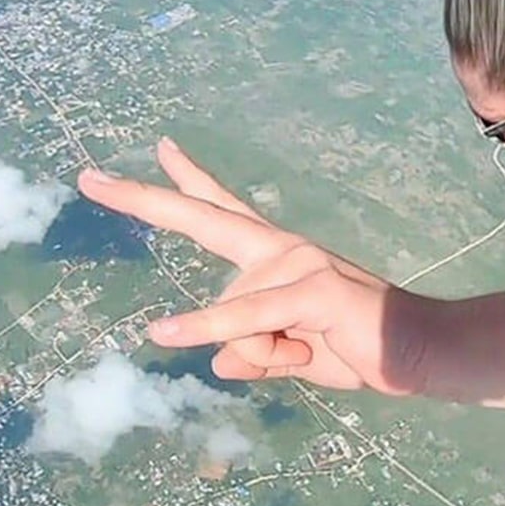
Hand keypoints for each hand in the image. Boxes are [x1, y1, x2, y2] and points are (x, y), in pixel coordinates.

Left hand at [77, 138, 438, 393]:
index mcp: (275, 255)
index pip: (223, 209)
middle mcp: (280, 247)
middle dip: (143, 198)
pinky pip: (243, 318)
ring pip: (232, 317)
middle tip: (87, 178)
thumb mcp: (286, 354)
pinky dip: (205, 328)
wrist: (417, 350)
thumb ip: (248, 351)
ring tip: (314, 352)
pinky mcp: (309, 289)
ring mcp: (295, 261)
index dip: (188, 180)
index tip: (160, 147)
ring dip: (267, 354)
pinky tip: (163, 333)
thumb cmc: (352, 346)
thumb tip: (216, 357)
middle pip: (201, 217)